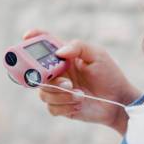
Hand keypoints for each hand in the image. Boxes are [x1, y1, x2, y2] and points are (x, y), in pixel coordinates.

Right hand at [23, 29, 139, 134]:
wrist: (117, 101)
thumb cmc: (109, 75)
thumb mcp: (97, 54)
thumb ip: (78, 47)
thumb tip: (58, 52)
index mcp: (65, 56)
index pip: (45, 44)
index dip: (33, 38)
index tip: (26, 36)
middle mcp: (58, 72)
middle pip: (35, 71)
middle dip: (41, 75)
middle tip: (61, 79)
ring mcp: (58, 89)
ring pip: (43, 92)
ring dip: (61, 94)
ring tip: (80, 93)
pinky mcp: (61, 106)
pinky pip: (51, 107)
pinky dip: (65, 106)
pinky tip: (79, 103)